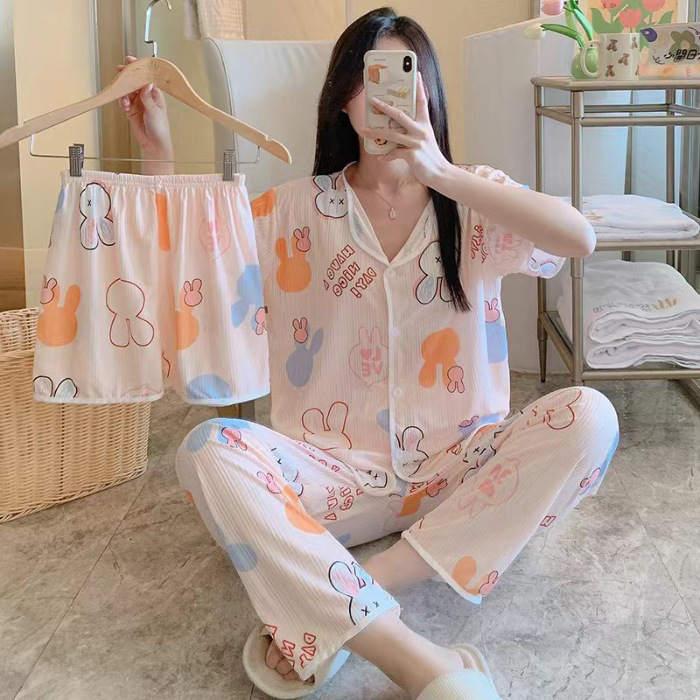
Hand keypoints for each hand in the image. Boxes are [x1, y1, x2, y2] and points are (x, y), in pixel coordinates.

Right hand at [118, 56, 172, 160]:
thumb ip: (147, 97)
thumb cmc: (160, 129)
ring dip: (124, 93)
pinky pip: (124, 101)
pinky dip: (123, 102)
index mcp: (156, 94)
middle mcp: (147, 97)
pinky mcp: (131, 110)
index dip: (139, 69)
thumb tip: (146, 83)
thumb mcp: (154, 111)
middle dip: (128, 77)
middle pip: (135, 81)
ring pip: (127, 90)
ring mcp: (138, 103)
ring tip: (126, 101)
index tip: (131, 61)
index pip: (146, 77)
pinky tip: (125, 106)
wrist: (154, 145)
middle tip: (121, 73)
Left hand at [361, 72, 452, 187]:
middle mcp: (421, 131)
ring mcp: (416, 142)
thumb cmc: (431, 157)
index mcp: (425, 124)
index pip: (422, 102)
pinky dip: (386, 156)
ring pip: (392, 134)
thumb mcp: (426, 139)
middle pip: (400, 115)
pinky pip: (394, 153)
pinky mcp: (412, 155)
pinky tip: (380, 157)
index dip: (419, 87)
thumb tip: (398, 128)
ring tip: (363, 130)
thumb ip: (415, 131)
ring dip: (376, 132)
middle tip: (373, 100)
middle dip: (385, 107)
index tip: (416, 74)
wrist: (440, 174)